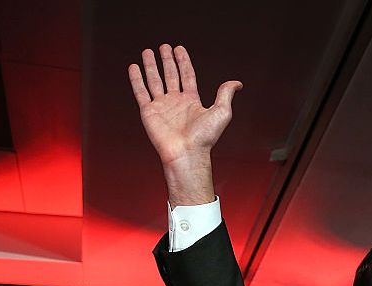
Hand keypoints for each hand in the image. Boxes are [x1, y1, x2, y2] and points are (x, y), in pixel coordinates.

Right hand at [127, 44, 241, 204]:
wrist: (186, 153)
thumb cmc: (204, 137)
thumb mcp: (221, 112)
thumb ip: (226, 94)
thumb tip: (237, 83)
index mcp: (191, 101)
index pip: (187, 75)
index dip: (183, 61)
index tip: (178, 48)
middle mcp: (176, 102)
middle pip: (170, 75)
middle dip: (167, 60)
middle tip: (163, 46)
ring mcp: (162, 106)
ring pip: (154, 80)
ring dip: (151, 65)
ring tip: (148, 51)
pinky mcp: (149, 112)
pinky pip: (141, 92)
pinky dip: (136, 79)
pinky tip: (134, 67)